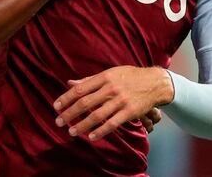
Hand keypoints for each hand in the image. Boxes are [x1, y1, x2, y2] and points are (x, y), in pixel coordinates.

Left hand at [52, 66, 173, 140]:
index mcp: (104, 77)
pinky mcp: (130, 112)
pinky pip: (112, 124)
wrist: (155, 83)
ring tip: (71, 131)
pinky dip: (100, 131)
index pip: (80, 89)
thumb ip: (90, 80)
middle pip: (85, 102)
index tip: (56, 106)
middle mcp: (110, 88)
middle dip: (70, 113)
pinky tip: (91, 137)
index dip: (66, 98)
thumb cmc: (129, 77)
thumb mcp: (110, 73)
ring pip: (97, 115)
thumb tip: (70, 83)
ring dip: (82, 125)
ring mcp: (120, 100)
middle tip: (58, 122)